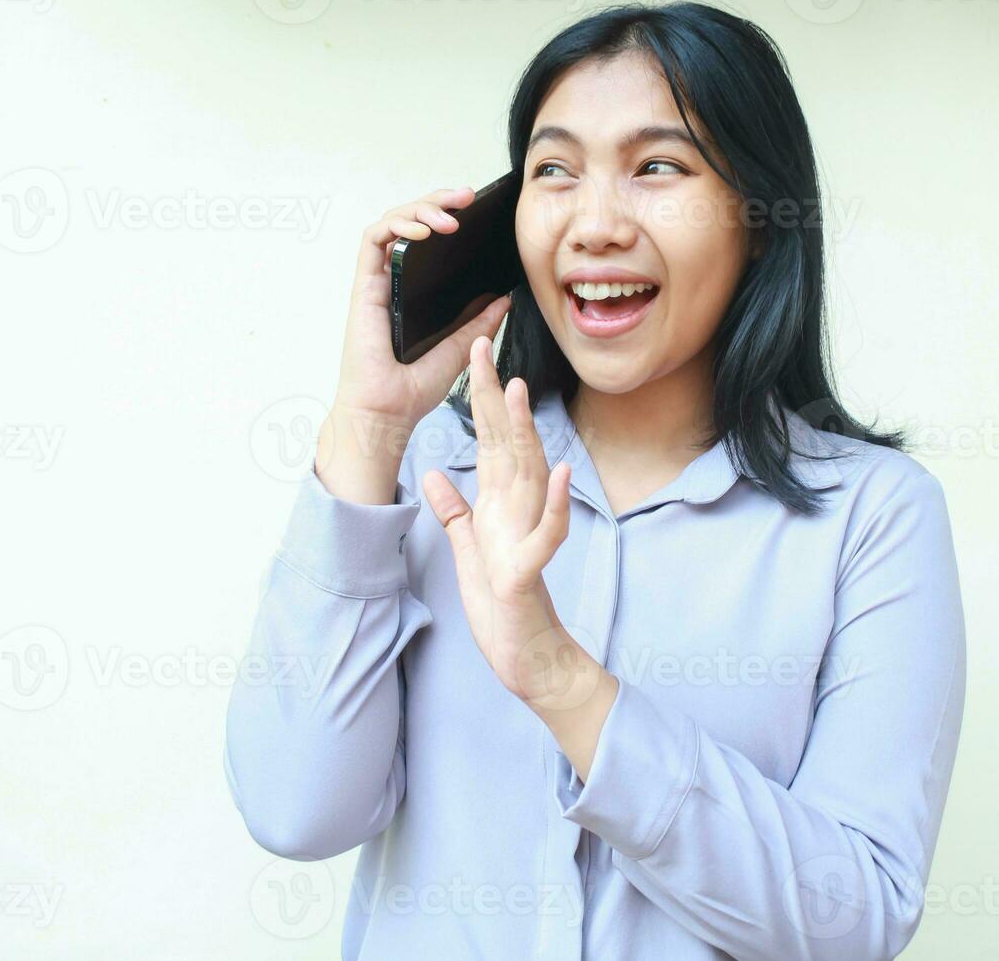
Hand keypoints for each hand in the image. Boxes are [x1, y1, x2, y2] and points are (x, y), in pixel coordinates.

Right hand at [334, 186, 512, 427]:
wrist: (390, 411)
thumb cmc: (415, 387)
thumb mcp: (462, 347)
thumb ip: (480, 321)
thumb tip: (505, 297)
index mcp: (414, 292)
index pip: (428, 241)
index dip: (448, 217)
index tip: (476, 211)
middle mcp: (393, 281)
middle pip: (411, 224)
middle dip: (438, 201)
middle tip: (467, 196)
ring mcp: (377, 282)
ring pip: (392, 224)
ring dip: (421, 208)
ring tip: (450, 214)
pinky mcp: (363, 286)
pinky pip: (374, 240)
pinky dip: (398, 226)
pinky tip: (424, 229)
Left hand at [420, 337, 601, 709]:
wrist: (524, 652)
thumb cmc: (501, 602)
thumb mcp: (468, 547)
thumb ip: (454, 509)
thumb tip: (434, 474)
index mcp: (499, 502)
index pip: (488, 439)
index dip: (479, 396)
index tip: (472, 352)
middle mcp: (518, 510)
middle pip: (508, 443)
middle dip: (495, 396)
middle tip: (485, 346)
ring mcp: (527, 536)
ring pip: (531, 475)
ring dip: (526, 434)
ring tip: (518, 392)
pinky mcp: (529, 569)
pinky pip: (547, 534)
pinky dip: (557, 505)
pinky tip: (564, 474)